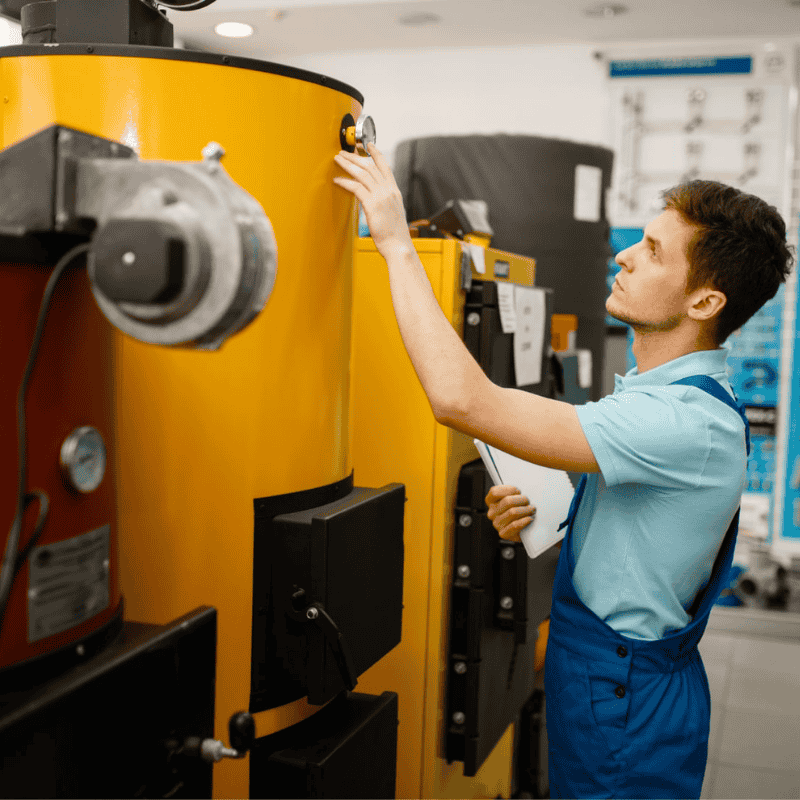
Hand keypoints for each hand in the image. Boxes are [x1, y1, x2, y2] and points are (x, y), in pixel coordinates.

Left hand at [333, 143, 413, 257]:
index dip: (376, 154)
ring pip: (362, 174)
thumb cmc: (395, 235)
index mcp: (394, 192)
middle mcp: (389, 191)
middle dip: (355, 157)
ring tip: (338, 160)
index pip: (385, 167)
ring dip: (348, 165)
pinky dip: (345, 182)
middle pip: (370, 167)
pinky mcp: (372, 204)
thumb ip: (384, 203)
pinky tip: (337, 180)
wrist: (399, 246)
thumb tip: (374, 200)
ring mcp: (381, 197)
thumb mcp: (392, 213)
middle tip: (344, 152)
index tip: (368, 145)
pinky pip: (356, 188)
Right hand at [485, 485, 535, 542]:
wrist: (525, 529)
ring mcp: (497, 524)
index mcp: (491, 502)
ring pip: (512, 512)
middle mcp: (492, 513)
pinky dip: (524, 521)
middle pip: (507, 501)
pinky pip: (515, 525)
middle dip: (522, 500)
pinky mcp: (503, 534)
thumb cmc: (520, 510)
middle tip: (528, 501)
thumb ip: (515, 492)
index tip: (518, 491)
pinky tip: (529, 519)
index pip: (494, 492)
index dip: (509, 490)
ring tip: (531, 510)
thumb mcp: (515, 498)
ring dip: (526, 510)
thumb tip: (525, 489)